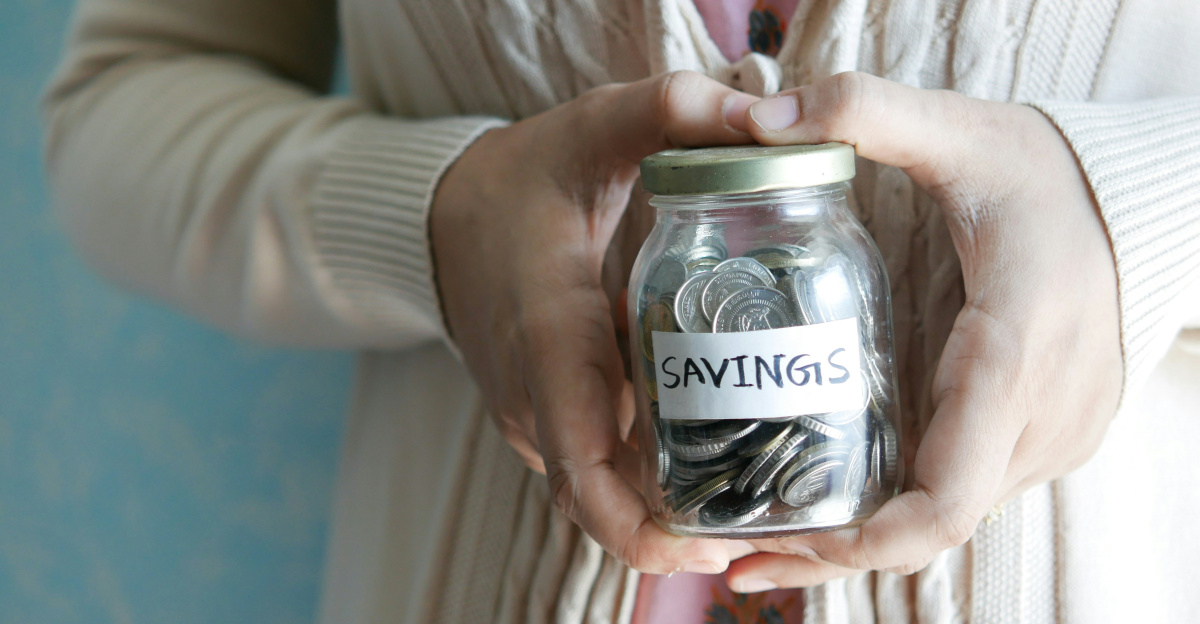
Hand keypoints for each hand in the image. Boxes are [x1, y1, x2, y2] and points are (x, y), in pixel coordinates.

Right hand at [431, 72, 760, 573]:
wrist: (439, 216)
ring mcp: (532, 415)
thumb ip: (669, 110)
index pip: (585, 472)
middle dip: (676, 534)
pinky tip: (710, 453)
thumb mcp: (591, 129)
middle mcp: (534, 397)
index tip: (715, 546)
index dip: (644, 531)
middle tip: (762, 527)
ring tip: (755, 496)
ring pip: (600, 491)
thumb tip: (765, 116)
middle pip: (602, 504)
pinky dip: (644, 477)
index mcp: (550, 340)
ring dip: (666, 508)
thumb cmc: (521, 179)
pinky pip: (594, 465)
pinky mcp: (540, 415)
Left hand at [722, 72, 1122, 589]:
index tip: (786, 542)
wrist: (1139, 202)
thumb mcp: (961, 131)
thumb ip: (866, 112)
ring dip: (858, 537)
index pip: (946, 497)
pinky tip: (828, 502)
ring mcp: (1048, 438)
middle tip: (732, 552)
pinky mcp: (1040, 437)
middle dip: (833, 549)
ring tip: (759, 535)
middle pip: (929, 525)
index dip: (866, 542)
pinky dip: (896, 510)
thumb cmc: (1048, 174)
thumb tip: (760, 117)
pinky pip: (960, 492)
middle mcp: (1039, 420)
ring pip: (944, 518)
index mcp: (1013, 357)